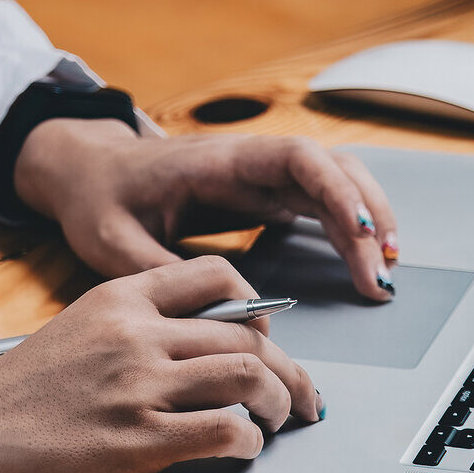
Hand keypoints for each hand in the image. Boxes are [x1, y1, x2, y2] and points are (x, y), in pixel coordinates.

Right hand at [0, 256, 320, 472]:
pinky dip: (247, 440)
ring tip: (278, 421)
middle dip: (290, 369)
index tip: (270, 335)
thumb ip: (138, 325)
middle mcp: (137, 333)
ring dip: (280, 402)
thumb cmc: (17, 391)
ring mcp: (139, 385)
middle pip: (249, 335)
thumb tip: (206, 346)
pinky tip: (242, 447)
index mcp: (121, 297)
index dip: (260, 306)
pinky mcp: (138, 440)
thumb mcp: (79, 330)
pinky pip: (224, 430)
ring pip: (250, 376)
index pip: (218, 277)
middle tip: (303, 394)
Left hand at [13, 118, 399, 300]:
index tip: (362, 234)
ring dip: (367, 219)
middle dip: (367, 215)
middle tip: (382, 273)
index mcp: (219, 163)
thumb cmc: (100, 197)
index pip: (298, 160)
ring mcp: (260, 178)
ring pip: (334, 183)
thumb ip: (161, 273)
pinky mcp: (262, 197)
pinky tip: (364, 259)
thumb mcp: (113, 241)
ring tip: (386, 270)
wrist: (87, 173)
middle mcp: (249, 163)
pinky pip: (319, 203)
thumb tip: (217, 312)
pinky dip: (348, 227)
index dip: (337, 193)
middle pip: (331, 170)